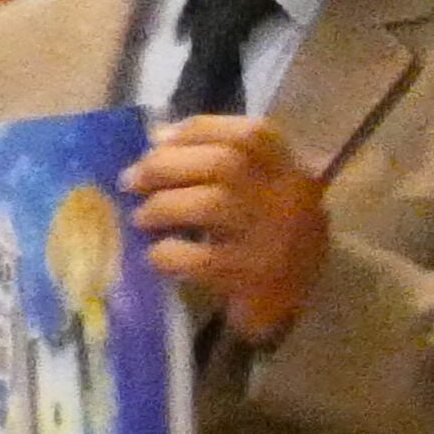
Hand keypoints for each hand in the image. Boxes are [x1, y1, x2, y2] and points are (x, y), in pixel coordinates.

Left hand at [128, 115, 329, 344]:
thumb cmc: (271, 236)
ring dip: (163, 207)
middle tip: (132, 180)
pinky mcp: (253, 277)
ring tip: (141, 218)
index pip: (249, 134)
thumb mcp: (265, 190)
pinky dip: (169, 253)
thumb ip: (227, 162)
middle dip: (166, 166)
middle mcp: (288, 198)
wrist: (301, 302)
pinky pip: (201, 258)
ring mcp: (272, 238)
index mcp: (291, 171)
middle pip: (224, 164)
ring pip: (211, 205)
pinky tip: (158, 255)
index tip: (156, 141)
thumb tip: (157, 140)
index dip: (197, 131)